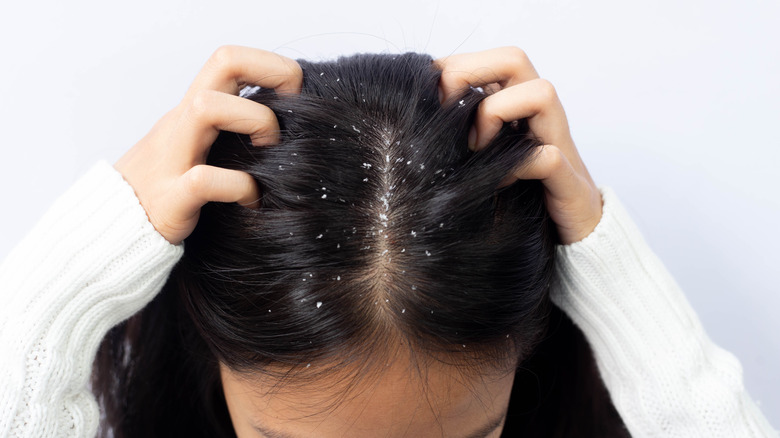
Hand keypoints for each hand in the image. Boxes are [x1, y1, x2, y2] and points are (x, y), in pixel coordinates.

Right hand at [113, 45, 302, 244]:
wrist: (114, 230)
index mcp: (192, 112)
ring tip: (269, 151)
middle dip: (270, 74)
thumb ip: (229, 133)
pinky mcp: (170, 199)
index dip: (270, 65)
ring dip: (254, 121)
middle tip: (288, 115)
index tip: (294, 95)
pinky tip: (251, 201)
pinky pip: (204, 180)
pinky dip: (240, 187)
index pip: (229, 59)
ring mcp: (172, 158)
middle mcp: (181, 124)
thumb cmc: (170, 190)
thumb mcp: (198, 150)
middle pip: (223, 62)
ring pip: (206, 107)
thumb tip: (285, 126)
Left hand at [434, 47, 602, 244]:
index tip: (424, 94)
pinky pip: (549, 157)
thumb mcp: (482, 158)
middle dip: (469, 75)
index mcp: (517, 105)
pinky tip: (499, 183)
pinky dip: (519, 166)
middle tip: (445, 112)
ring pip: (541, 93)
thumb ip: (460, 135)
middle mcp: (540, 116)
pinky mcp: (569, 181)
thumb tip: (413, 119)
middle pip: (514, 60)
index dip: (453, 67)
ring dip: (496, 114)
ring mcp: (558, 144)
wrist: (571, 237)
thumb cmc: (517, 194)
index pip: (489, 61)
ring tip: (476, 148)